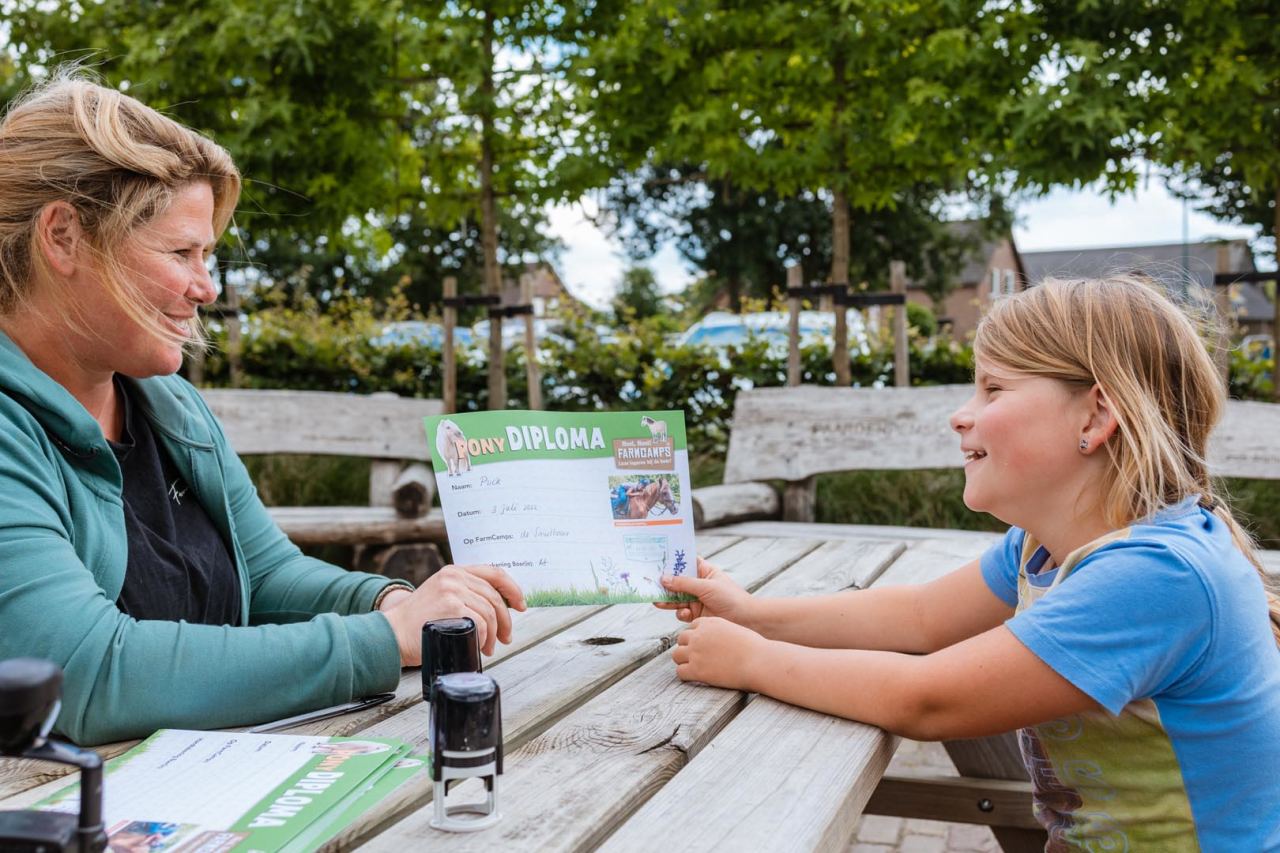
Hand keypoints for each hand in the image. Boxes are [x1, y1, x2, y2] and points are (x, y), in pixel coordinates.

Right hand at [381, 564, 526, 664]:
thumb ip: (464, 594)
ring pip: (490, 613)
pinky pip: (480, 624)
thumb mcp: (441, 596)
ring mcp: (452, 591)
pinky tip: (479, 647)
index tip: (521, 605)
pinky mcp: (451, 607)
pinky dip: (484, 638)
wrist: (391, 634)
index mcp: (454, 571)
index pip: (494, 573)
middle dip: (505, 621)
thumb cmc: (417, 622)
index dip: (512, 589)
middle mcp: (454, 577)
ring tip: (488, 647)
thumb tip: (497, 607)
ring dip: (494, 634)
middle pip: (495, 597)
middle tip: (505, 638)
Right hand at [654, 557, 754, 626]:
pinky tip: (685, 613)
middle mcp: (699, 585)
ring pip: (677, 598)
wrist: (746, 620)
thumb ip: (684, 584)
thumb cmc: (731, 598)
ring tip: (658, 601)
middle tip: (651, 584)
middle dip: (665, 584)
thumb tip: (664, 579)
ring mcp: (698, 600)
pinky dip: (680, 613)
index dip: (673, 562)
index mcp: (705, 572)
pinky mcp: (697, 614)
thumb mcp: (706, 587)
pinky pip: (682, 612)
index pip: (686, 563)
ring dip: (668, 600)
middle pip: (677, 582)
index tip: (657, 560)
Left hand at [671, 617, 766, 689]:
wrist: (759, 662)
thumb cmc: (754, 648)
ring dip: (684, 661)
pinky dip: (686, 675)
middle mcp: (699, 635)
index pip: (692, 627)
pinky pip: (680, 672)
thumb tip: (717, 640)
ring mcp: (695, 652)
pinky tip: (696, 677)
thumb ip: (721, 632)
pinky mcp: (696, 670)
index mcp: (709, 623)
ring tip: (695, 667)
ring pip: (676, 655)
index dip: (696, 637)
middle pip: (681, 639)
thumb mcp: (735, 631)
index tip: (703, 645)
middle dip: (688, 647)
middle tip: (697, 657)